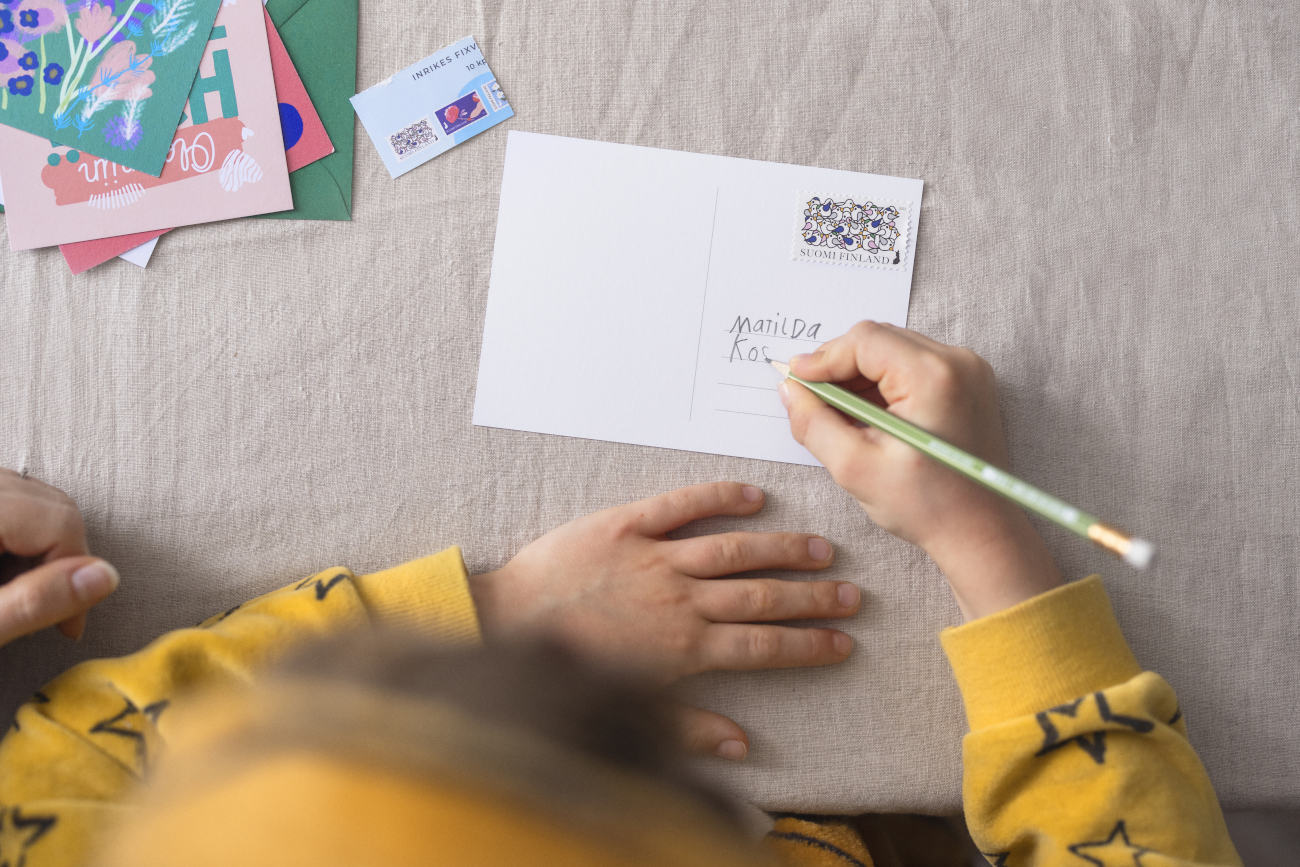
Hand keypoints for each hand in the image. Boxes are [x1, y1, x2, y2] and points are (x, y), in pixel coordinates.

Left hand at [0, 469, 118, 644]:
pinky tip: (2, 567)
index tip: (69, 624)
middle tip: (52, 606)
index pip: (59, 521)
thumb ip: (34, 601)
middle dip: (63, 557)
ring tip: (18, 589)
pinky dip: (20, 531)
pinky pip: (10, 497)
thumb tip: (104, 578)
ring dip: (43, 543)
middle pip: (52, 504)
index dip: (76, 573)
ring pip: (33, 497)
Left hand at [470, 482, 859, 760]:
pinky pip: (679, 506)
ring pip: (733, 551)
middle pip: (760, 596)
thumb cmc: (566, 668)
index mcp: (681, 648)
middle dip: (811, 597)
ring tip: (821, 548)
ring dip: (781, 549)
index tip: (844, 642)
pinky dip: (717, 497)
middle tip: (852, 593)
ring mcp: (653, 558)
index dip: (808, 644)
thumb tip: (743, 746)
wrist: (504, 623)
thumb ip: (688, 727)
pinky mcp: (623, 525)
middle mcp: (677, 600)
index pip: (761, 645)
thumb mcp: (629, 705)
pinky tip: (752, 495)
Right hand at [779, 322, 1061, 619]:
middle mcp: (957, 362)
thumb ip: (813, 422)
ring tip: (841, 415)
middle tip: (813, 399)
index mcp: (933, 376)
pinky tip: (869, 416)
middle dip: (839, 366)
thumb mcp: (855, 467)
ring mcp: (968, 370)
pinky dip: (884, 383)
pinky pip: (913, 365)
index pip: (864, 341)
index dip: (822, 358)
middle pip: (879, 340)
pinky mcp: (969, 383)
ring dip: (860, 376)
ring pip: (893, 350)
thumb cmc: (927, 507)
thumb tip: (789, 389)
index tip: (794, 380)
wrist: (980, 532)